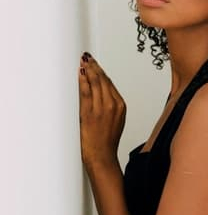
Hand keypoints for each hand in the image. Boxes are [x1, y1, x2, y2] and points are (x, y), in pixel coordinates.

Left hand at [78, 52, 125, 168]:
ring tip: (84, 62)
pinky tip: (80, 74)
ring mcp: (101, 108)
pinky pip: (86, 92)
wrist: (102, 156)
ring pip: (96, 83)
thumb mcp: (115, 120)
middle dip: (96, 67)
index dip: (102, 72)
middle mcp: (112, 104)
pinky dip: (83, 81)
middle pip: (103, 80)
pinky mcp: (89, 113)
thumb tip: (102, 93)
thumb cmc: (107, 141)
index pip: (110, 83)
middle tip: (89, 58)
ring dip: (89, 70)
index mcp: (121, 105)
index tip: (96, 65)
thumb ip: (110, 105)